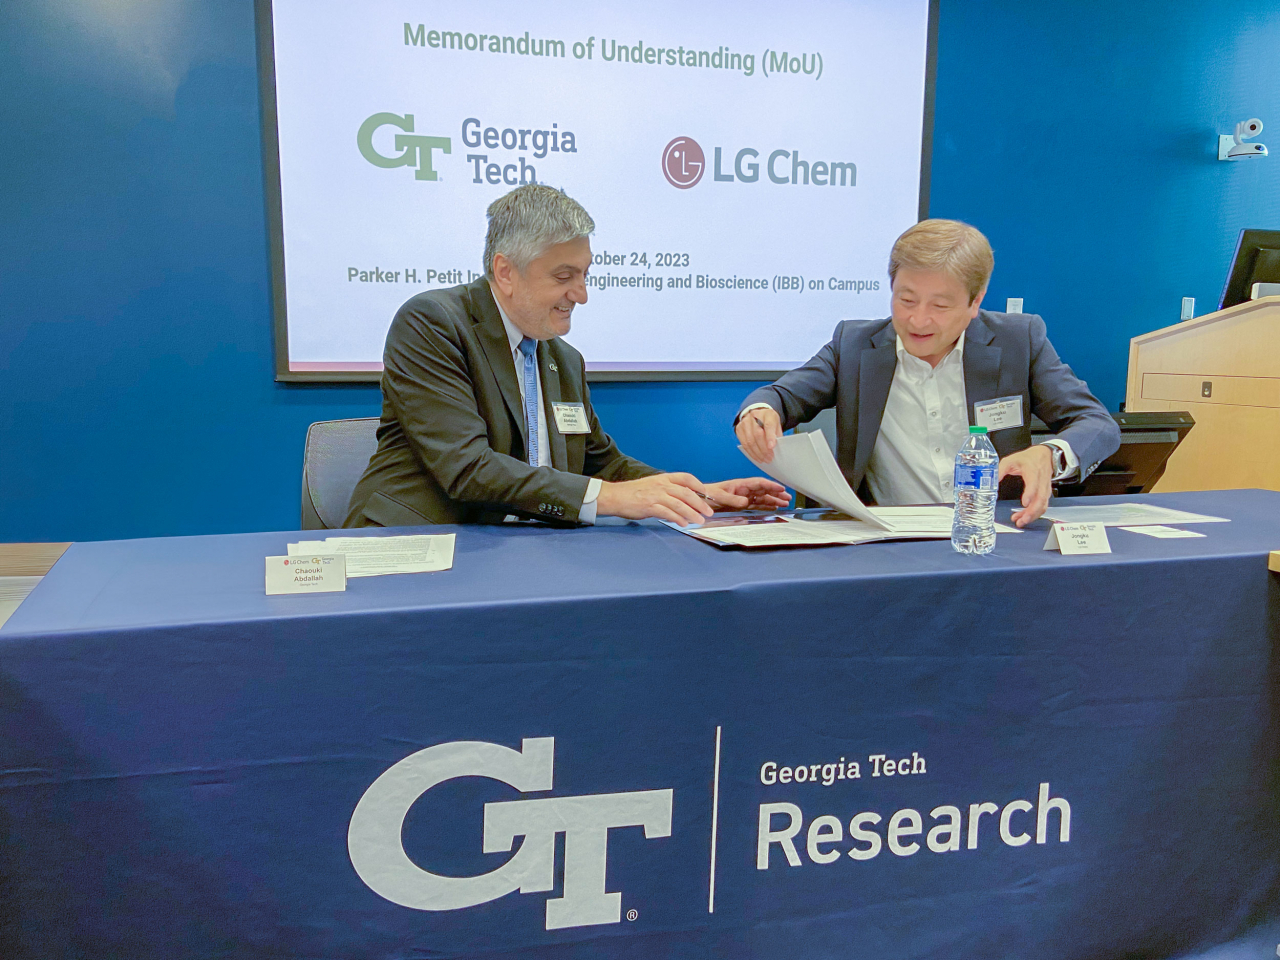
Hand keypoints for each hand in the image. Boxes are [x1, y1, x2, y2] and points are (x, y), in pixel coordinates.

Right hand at [596, 472, 713, 526]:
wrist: (615, 496)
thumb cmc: (633, 493)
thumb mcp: (652, 485)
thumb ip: (667, 490)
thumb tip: (682, 499)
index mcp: (663, 478)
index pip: (686, 478)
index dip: (698, 485)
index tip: (706, 494)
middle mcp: (662, 485)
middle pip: (686, 493)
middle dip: (700, 503)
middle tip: (709, 512)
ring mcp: (656, 495)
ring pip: (680, 504)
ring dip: (692, 513)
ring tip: (700, 521)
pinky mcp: (650, 506)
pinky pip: (668, 513)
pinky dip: (678, 519)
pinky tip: (684, 524)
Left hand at [703, 478, 790, 510]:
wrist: (698, 499)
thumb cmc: (707, 495)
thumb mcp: (719, 497)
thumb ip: (733, 500)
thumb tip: (746, 502)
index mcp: (739, 484)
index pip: (758, 483)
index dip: (770, 485)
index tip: (781, 488)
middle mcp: (743, 490)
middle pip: (763, 490)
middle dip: (776, 493)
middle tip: (787, 497)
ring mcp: (743, 497)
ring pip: (762, 498)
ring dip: (773, 500)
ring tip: (784, 503)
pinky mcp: (741, 504)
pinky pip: (756, 505)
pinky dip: (765, 506)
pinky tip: (773, 507)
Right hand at [735, 406, 782, 462]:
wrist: (757, 415)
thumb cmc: (768, 421)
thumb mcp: (776, 425)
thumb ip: (776, 435)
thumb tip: (774, 448)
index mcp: (767, 414)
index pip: (768, 425)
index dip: (770, 437)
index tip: (772, 447)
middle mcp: (754, 416)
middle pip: (757, 434)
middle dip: (764, 449)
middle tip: (769, 458)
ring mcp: (745, 422)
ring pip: (750, 441)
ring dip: (757, 453)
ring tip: (763, 459)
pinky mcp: (739, 429)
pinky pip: (744, 444)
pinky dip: (750, 452)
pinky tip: (756, 457)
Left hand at [998, 444, 1053, 527]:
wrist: (1044, 455)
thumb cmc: (1028, 458)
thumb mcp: (1011, 460)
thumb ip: (1000, 470)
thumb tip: (990, 481)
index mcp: (1033, 471)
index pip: (1034, 483)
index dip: (1030, 494)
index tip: (1025, 503)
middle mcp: (1041, 481)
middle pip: (1040, 499)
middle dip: (1032, 512)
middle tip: (1022, 520)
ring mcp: (1045, 488)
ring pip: (1043, 504)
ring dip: (1032, 515)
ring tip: (1021, 521)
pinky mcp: (1045, 493)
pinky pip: (1042, 505)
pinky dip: (1034, 513)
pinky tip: (1024, 516)